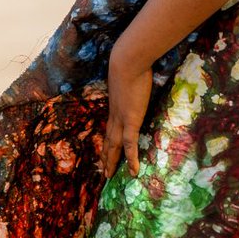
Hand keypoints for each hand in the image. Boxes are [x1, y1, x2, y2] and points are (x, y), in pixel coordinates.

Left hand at [101, 42, 152, 178]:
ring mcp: (122, 119)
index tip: (105, 150)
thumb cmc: (130, 62)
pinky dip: (131, 159)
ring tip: (109, 176)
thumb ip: (130, 79)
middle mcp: (115, 115)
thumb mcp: (128, 73)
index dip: (107, 140)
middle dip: (106, 156)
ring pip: (115, 146)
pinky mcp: (131, 120)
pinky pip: (131, 144)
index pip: (109, 127)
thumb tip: (135, 76)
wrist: (127, 61)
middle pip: (109, 140)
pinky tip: (134, 171)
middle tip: (103, 171)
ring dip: (112, 161)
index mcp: (114, 105)